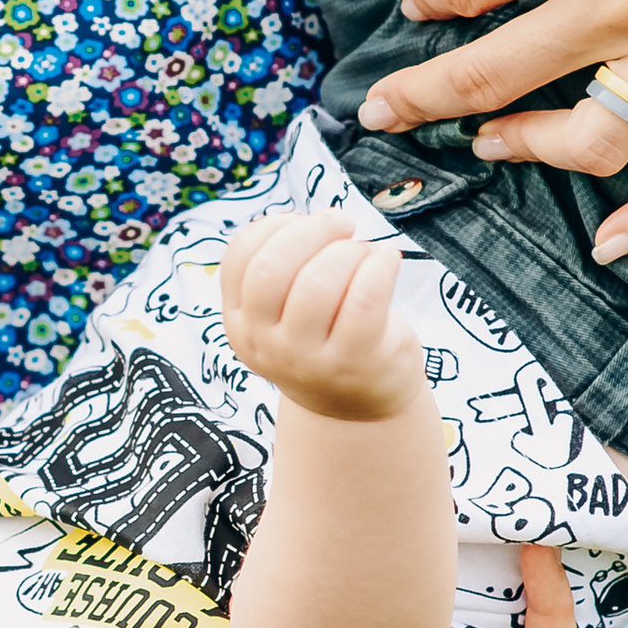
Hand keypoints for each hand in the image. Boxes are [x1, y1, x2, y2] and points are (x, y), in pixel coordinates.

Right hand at [220, 214, 425, 421]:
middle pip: (271, 267)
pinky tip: (388, 260)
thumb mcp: (283, 311)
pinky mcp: (353, 362)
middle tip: (343, 225)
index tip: (306, 223)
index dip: (275, 225)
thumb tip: (320, 221)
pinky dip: (380, 265)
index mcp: (239, 323)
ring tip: (367, 254)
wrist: (356, 406)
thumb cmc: (324, 337)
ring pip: (318, 281)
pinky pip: (364, 298)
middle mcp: (264, 345)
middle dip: (312, 230)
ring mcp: (306, 359)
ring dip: (350, 251)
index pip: (241, 256)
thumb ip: (283, 267)